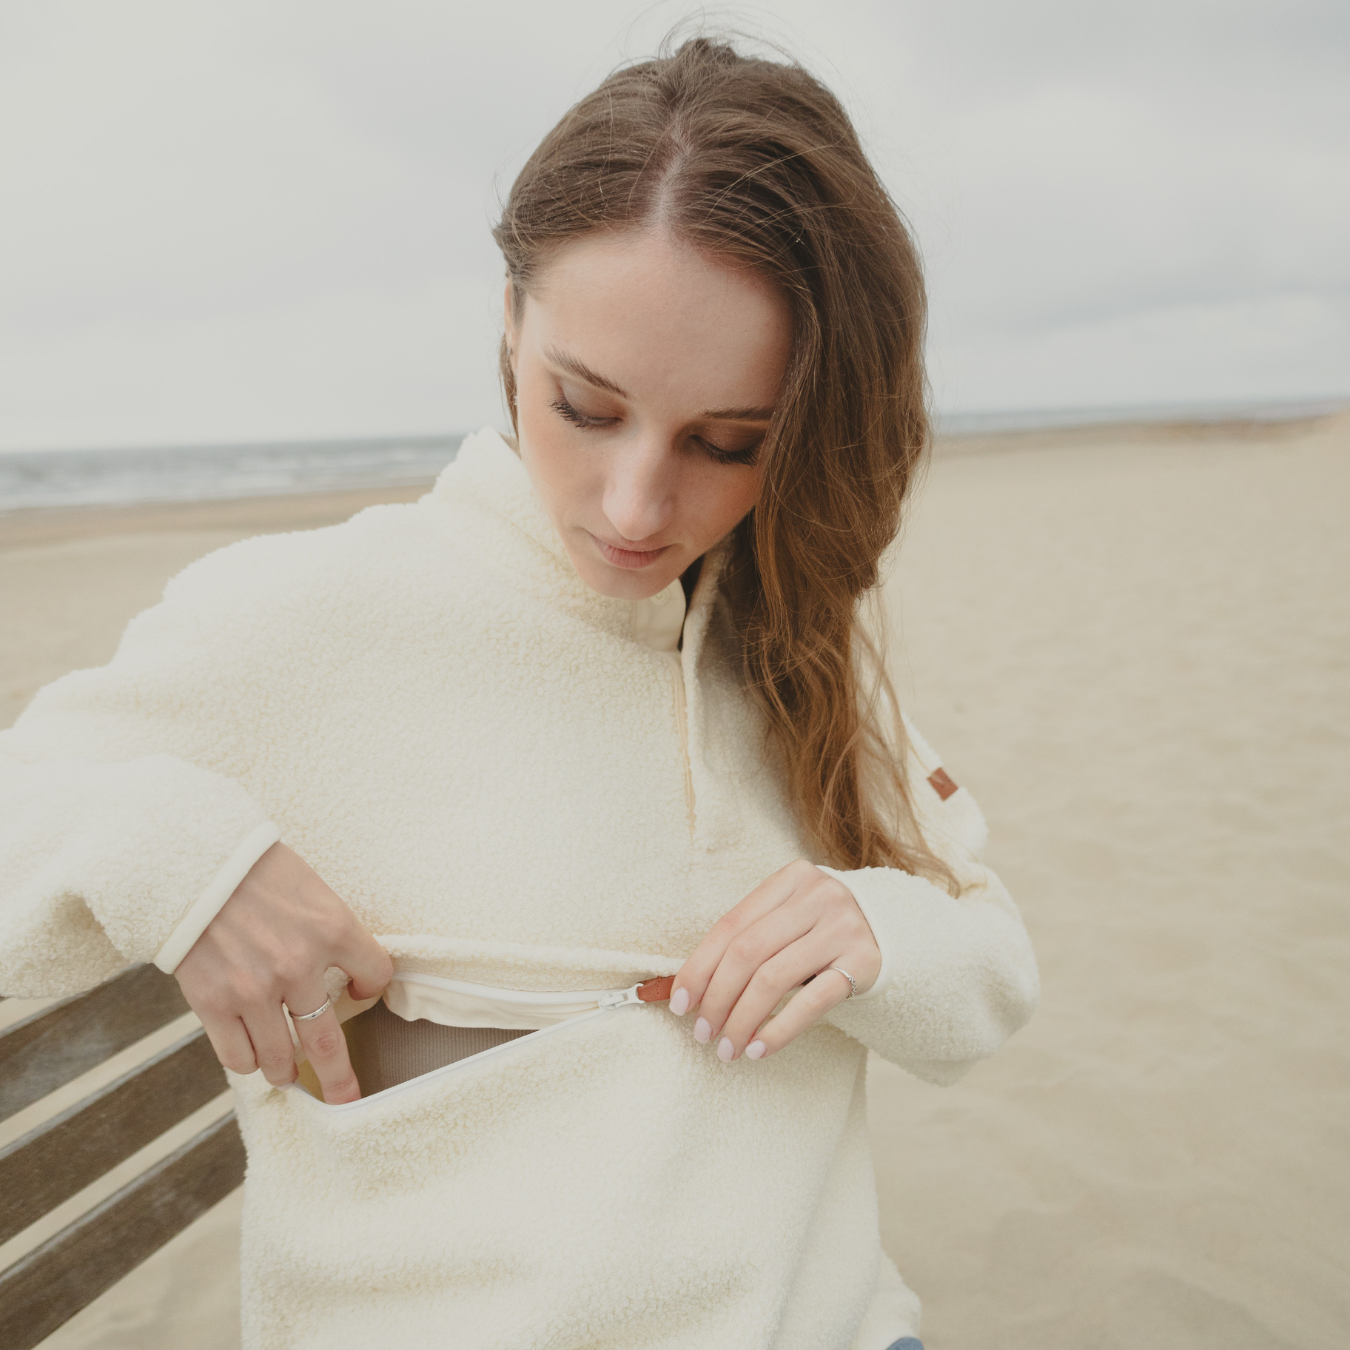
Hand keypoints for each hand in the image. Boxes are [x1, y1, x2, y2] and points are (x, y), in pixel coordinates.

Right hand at [174, 842, 391, 1103]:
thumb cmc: (255, 869)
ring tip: (288, 1073)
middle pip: (328, 1043)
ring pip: (280, 1059)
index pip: (376, 974)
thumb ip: (330, 932)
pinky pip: (238, 1057)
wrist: (190, 862)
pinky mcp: (214, 1004)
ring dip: (286, 1072)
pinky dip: (248, 1062)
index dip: (372, 985)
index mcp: (333, 928)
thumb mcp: (311, 889)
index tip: (363, 988)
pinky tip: (252, 1057)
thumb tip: (344, 968)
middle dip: (340, 1079)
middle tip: (348, 1099)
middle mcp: (299, 965)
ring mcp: (255, 990)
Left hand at [670, 859, 880, 1061]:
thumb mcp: (786, 920)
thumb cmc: (820, 931)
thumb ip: (745, 942)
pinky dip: (779, 1030)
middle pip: (748, 952)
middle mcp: (818, 896)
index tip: (679, 1003)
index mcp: (790, 879)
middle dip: (717, 998)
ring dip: (742, 1019)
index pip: (730, 925)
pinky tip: (757, 1049)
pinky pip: (812, 1002)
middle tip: (702, 1033)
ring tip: (726, 1048)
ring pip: (774, 978)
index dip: (699, 967)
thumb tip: (682, 988)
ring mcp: (843, 928)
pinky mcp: (864, 963)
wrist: (894, 932)